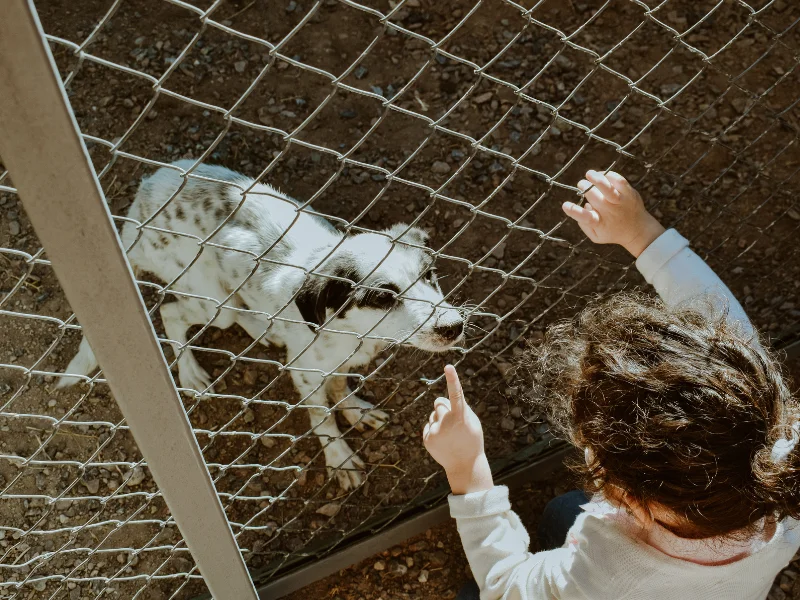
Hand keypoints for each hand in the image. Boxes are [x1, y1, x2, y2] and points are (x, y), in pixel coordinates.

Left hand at [423, 365, 492, 494]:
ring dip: (440, 420)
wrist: (465, 465)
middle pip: (439, 402)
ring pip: (433, 414)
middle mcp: (446, 422)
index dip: (452, 379)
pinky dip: (435, 430)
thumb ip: (460, 407)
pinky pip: (429, 425)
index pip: (456, 393)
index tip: (448, 367)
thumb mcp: (472, 421)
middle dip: (444, 407)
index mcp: (461, 416)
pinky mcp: (427, 439)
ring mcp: (435, 431)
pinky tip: (443, 441)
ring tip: (450, 435)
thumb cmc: (471, 439)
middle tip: (454, 422)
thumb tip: (443, 400)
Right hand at [563, 170, 665, 257]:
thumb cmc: (612, 231)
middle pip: (594, 197)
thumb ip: (584, 225)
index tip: (565, 205)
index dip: (574, 211)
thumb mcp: (596, 236)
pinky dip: (609, 175)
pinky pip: (619, 180)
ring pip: (608, 188)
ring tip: (589, 174)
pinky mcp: (629, 193)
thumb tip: (583, 206)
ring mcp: (621, 202)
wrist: (638, 230)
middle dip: (585, 187)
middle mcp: (610, 212)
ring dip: (596, 179)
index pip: (585, 218)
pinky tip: (602, 175)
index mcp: (599, 223)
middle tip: (581, 185)